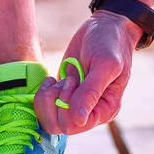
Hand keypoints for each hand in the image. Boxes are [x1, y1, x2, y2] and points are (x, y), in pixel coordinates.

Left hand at [35, 10, 141, 133]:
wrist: (105, 27)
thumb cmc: (110, 44)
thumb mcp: (104, 65)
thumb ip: (91, 92)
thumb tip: (79, 120)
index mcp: (105, 110)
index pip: (75, 126)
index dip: (66, 108)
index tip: (72, 82)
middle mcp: (89, 111)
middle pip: (59, 126)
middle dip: (56, 101)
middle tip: (67, 79)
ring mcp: (74, 103)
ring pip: (49, 118)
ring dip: (48, 98)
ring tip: (59, 79)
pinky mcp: (62, 94)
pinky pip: (44, 106)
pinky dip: (42, 93)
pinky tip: (51, 78)